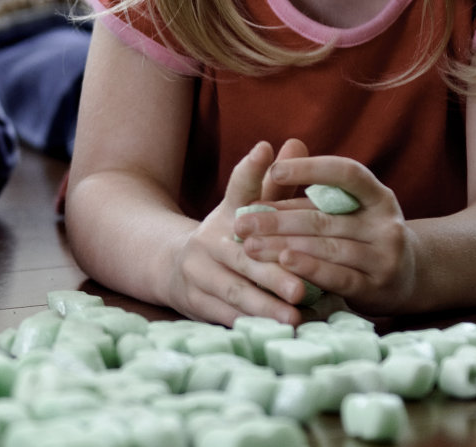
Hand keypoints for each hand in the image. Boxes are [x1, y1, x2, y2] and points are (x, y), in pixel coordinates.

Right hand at [161, 141, 309, 325]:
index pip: (237, 190)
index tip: (264, 151)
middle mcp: (207, 243)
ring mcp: (199, 276)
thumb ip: (272, 182)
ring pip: (233, 293)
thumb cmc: (228, 238)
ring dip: (263, 307)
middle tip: (300, 289)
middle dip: (270, 274)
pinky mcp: (197, 305)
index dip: (252, 175)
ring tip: (294, 319)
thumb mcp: (244, 208)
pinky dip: (252, 326)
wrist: (175, 267)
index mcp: (224, 215)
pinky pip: (226, 318)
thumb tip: (295, 141)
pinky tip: (278, 333)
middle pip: (241, 258)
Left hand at [234, 153, 415, 314]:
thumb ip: (311, 195)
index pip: (346, 173)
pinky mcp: (377, 287)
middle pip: (323, 217)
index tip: (273, 171)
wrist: (405, 280)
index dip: (310, 169)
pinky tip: (284, 264)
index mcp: (377, 195)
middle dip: (277, 220)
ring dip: (283, 246)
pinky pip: (338, 276)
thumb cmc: (360, 236)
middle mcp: (386, 223)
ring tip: (249, 245)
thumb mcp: (344, 211)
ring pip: (326, 247)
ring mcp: (385, 256)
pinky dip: (310, 269)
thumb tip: (267, 166)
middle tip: (240, 222)